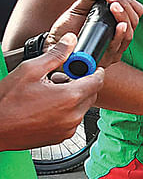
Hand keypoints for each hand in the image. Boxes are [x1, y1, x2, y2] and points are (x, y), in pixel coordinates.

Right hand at [0, 34, 103, 149]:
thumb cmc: (6, 103)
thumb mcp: (30, 70)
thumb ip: (55, 54)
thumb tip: (70, 41)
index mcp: (70, 97)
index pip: (97, 80)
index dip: (94, 70)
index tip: (88, 66)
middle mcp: (73, 115)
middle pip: (91, 94)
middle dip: (81, 83)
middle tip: (61, 77)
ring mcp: (68, 129)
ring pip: (81, 108)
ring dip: (73, 98)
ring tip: (50, 92)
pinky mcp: (61, 137)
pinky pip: (72, 120)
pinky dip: (66, 112)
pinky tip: (47, 106)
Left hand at [47, 0, 142, 68]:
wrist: (53, 46)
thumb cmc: (67, 29)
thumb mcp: (78, 8)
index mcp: (115, 22)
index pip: (134, 12)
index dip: (128, 2)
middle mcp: (118, 36)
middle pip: (134, 21)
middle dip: (125, 7)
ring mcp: (114, 48)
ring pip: (129, 33)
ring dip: (123, 18)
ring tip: (114, 6)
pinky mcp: (107, 58)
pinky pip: (118, 46)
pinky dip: (121, 34)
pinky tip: (119, 25)